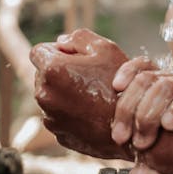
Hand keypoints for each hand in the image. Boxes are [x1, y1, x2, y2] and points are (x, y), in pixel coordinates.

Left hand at [30, 29, 126, 157]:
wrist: (133, 128)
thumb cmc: (121, 86)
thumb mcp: (105, 49)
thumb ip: (78, 38)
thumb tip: (60, 42)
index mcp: (52, 69)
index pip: (38, 52)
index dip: (57, 51)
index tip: (74, 57)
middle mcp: (44, 95)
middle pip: (42, 75)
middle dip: (59, 72)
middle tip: (87, 76)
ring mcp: (50, 117)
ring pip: (50, 97)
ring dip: (63, 93)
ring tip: (91, 95)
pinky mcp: (59, 135)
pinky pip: (59, 117)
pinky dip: (69, 113)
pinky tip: (91, 112)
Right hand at [111, 59, 172, 150]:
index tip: (167, 127)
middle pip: (168, 86)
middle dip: (147, 116)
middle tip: (138, 144)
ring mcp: (170, 76)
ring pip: (148, 77)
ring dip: (128, 107)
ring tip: (121, 135)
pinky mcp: (151, 71)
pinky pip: (140, 64)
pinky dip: (126, 72)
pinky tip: (116, 88)